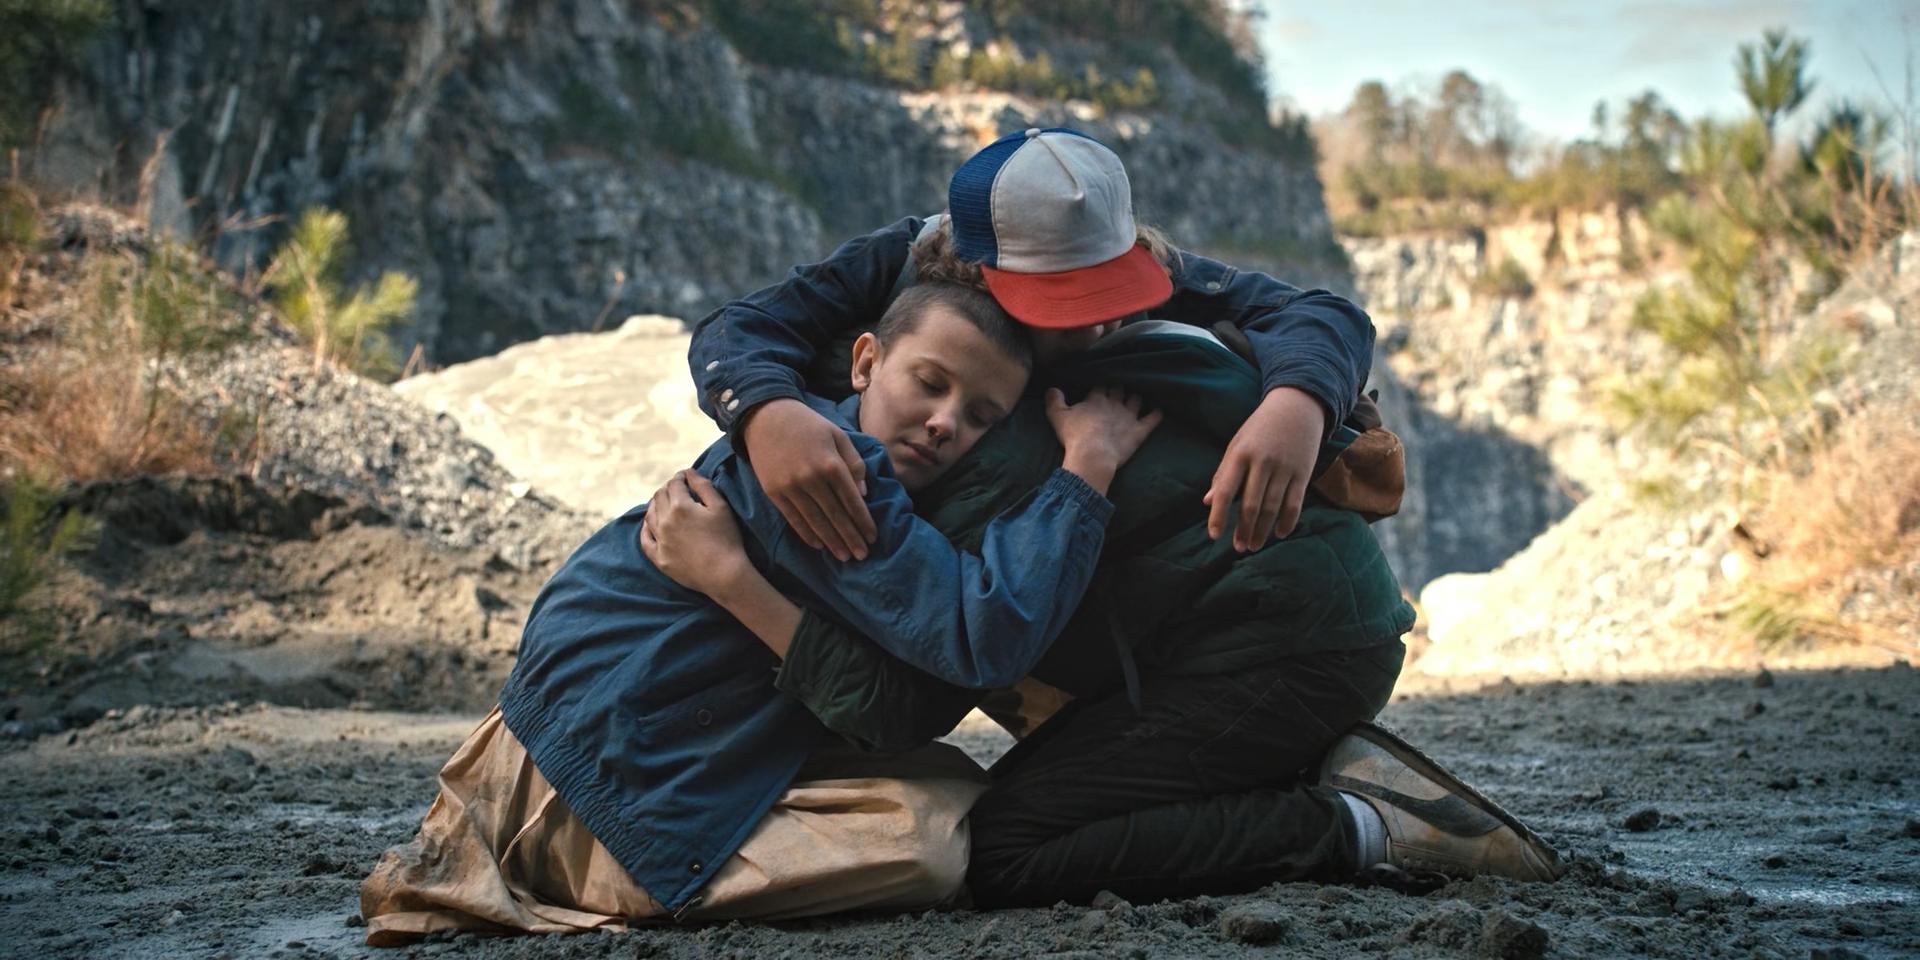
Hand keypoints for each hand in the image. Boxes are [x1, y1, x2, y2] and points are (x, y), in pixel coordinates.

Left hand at [640, 470, 749, 595]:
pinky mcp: (659, 558)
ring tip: (663, 503)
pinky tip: (648, 525)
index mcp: (680, 506)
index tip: (685, 477)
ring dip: (655, 505)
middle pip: (659, 497)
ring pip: (649, 515)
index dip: (680, 477)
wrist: (724, 574)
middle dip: (667, 489)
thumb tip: (689, 472)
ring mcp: (660, 541)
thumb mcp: (721, 507)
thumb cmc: (727, 539)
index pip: (674, 484)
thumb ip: (704, 486)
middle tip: (676, 489)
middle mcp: (665, 521)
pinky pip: (645, 540)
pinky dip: (645, 529)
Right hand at [738, 398, 876, 561]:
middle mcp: (811, 478)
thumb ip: (854, 463)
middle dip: (850, 537)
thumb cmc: (808, 425)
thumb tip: (863, 494)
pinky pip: (793, 518)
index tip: (872, 537)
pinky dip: (807, 534)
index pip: (852, 500)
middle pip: (835, 515)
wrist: (766, 416)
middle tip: (862, 555)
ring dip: (831, 541)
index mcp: (831, 463)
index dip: (863, 521)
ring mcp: (790, 487)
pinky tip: (819, 545)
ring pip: (815, 521)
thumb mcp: (838, 435)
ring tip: (844, 556)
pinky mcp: (773, 492)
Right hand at [1045, 386, 1162, 494]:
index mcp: (1096, 398)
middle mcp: (1114, 403)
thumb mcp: (1057, 416)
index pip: (1100, 386)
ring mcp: (1129, 416)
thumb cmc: (1074, 436)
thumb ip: (1054, 400)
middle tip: (1118, 390)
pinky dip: (1156, 414)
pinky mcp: (1139, 431)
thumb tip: (1051, 388)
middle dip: (1119, 389)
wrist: (1093, 455)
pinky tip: (1159, 410)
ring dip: (1136, 398)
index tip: (1100, 386)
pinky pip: (1152, 419)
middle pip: (1119, 390)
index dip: (1101, 386)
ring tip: (1136, 398)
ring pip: (1136, 400)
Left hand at [1204, 386, 1327, 551]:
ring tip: (1254, 546)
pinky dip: (1287, 522)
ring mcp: (1284, 468)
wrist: (1297, 406)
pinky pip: (1294, 503)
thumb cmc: (1260, 428)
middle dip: (1243, 530)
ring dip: (1263, 531)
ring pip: (1272, 508)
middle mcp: (1262, 462)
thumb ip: (1223, 473)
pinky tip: (1279, 534)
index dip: (1218, 515)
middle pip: (1250, 505)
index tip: (1214, 535)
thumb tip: (1207, 502)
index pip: (1225, 491)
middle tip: (1238, 548)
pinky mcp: (1303, 473)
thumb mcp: (1237, 444)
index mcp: (1240, 454)